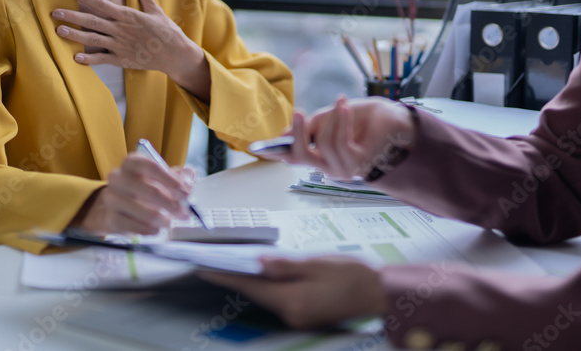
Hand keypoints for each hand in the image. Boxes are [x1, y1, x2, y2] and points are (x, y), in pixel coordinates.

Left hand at [52, 0, 210, 99]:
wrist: (176, 55)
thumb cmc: (167, 32)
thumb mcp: (156, 11)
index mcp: (129, 16)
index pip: (102, 4)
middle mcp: (122, 30)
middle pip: (93, 21)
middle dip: (72, 16)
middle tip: (55, 13)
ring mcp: (121, 46)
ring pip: (93, 40)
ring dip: (75, 36)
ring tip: (59, 32)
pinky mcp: (123, 60)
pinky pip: (103, 59)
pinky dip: (89, 59)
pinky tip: (76, 58)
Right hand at [69, 153, 193, 235]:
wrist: (117, 206)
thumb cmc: (143, 188)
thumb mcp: (161, 177)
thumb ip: (178, 175)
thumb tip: (190, 176)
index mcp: (132, 162)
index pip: (151, 166)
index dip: (171, 180)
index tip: (186, 192)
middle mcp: (118, 177)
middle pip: (149, 190)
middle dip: (171, 204)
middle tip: (184, 213)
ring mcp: (111, 197)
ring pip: (141, 210)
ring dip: (160, 219)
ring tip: (169, 221)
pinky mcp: (110, 217)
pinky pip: (133, 226)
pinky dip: (148, 229)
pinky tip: (155, 229)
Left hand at [199, 256, 387, 329]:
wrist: (378, 294)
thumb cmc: (352, 274)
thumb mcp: (317, 263)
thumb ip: (286, 265)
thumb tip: (259, 263)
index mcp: (292, 300)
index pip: (250, 286)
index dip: (225, 276)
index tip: (203, 268)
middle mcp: (290, 314)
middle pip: (256, 294)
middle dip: (234, 278)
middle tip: (212, 262)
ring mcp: (298, 318)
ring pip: (267, 297)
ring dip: (251, 283)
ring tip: (232, 265)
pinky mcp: (305, 316)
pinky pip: (280, 300)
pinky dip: (268, 288)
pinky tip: (263, 275)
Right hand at [270, 98, 414, 179]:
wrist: (393, 122)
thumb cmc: (362, 120)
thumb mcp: (329, 118)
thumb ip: (309, 126)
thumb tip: (285, 133)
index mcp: (318, 156)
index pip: (290, 157)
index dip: (273, 152)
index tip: (258, 147)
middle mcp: (327, 167)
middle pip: (299, 156)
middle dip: (297, 132)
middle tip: (299, 112)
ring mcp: (342, 169)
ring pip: (323, 143)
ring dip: (332, 118)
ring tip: (341, 102)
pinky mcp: (357, 165)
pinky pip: (340, 142)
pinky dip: (341, 120)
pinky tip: (344, 107)